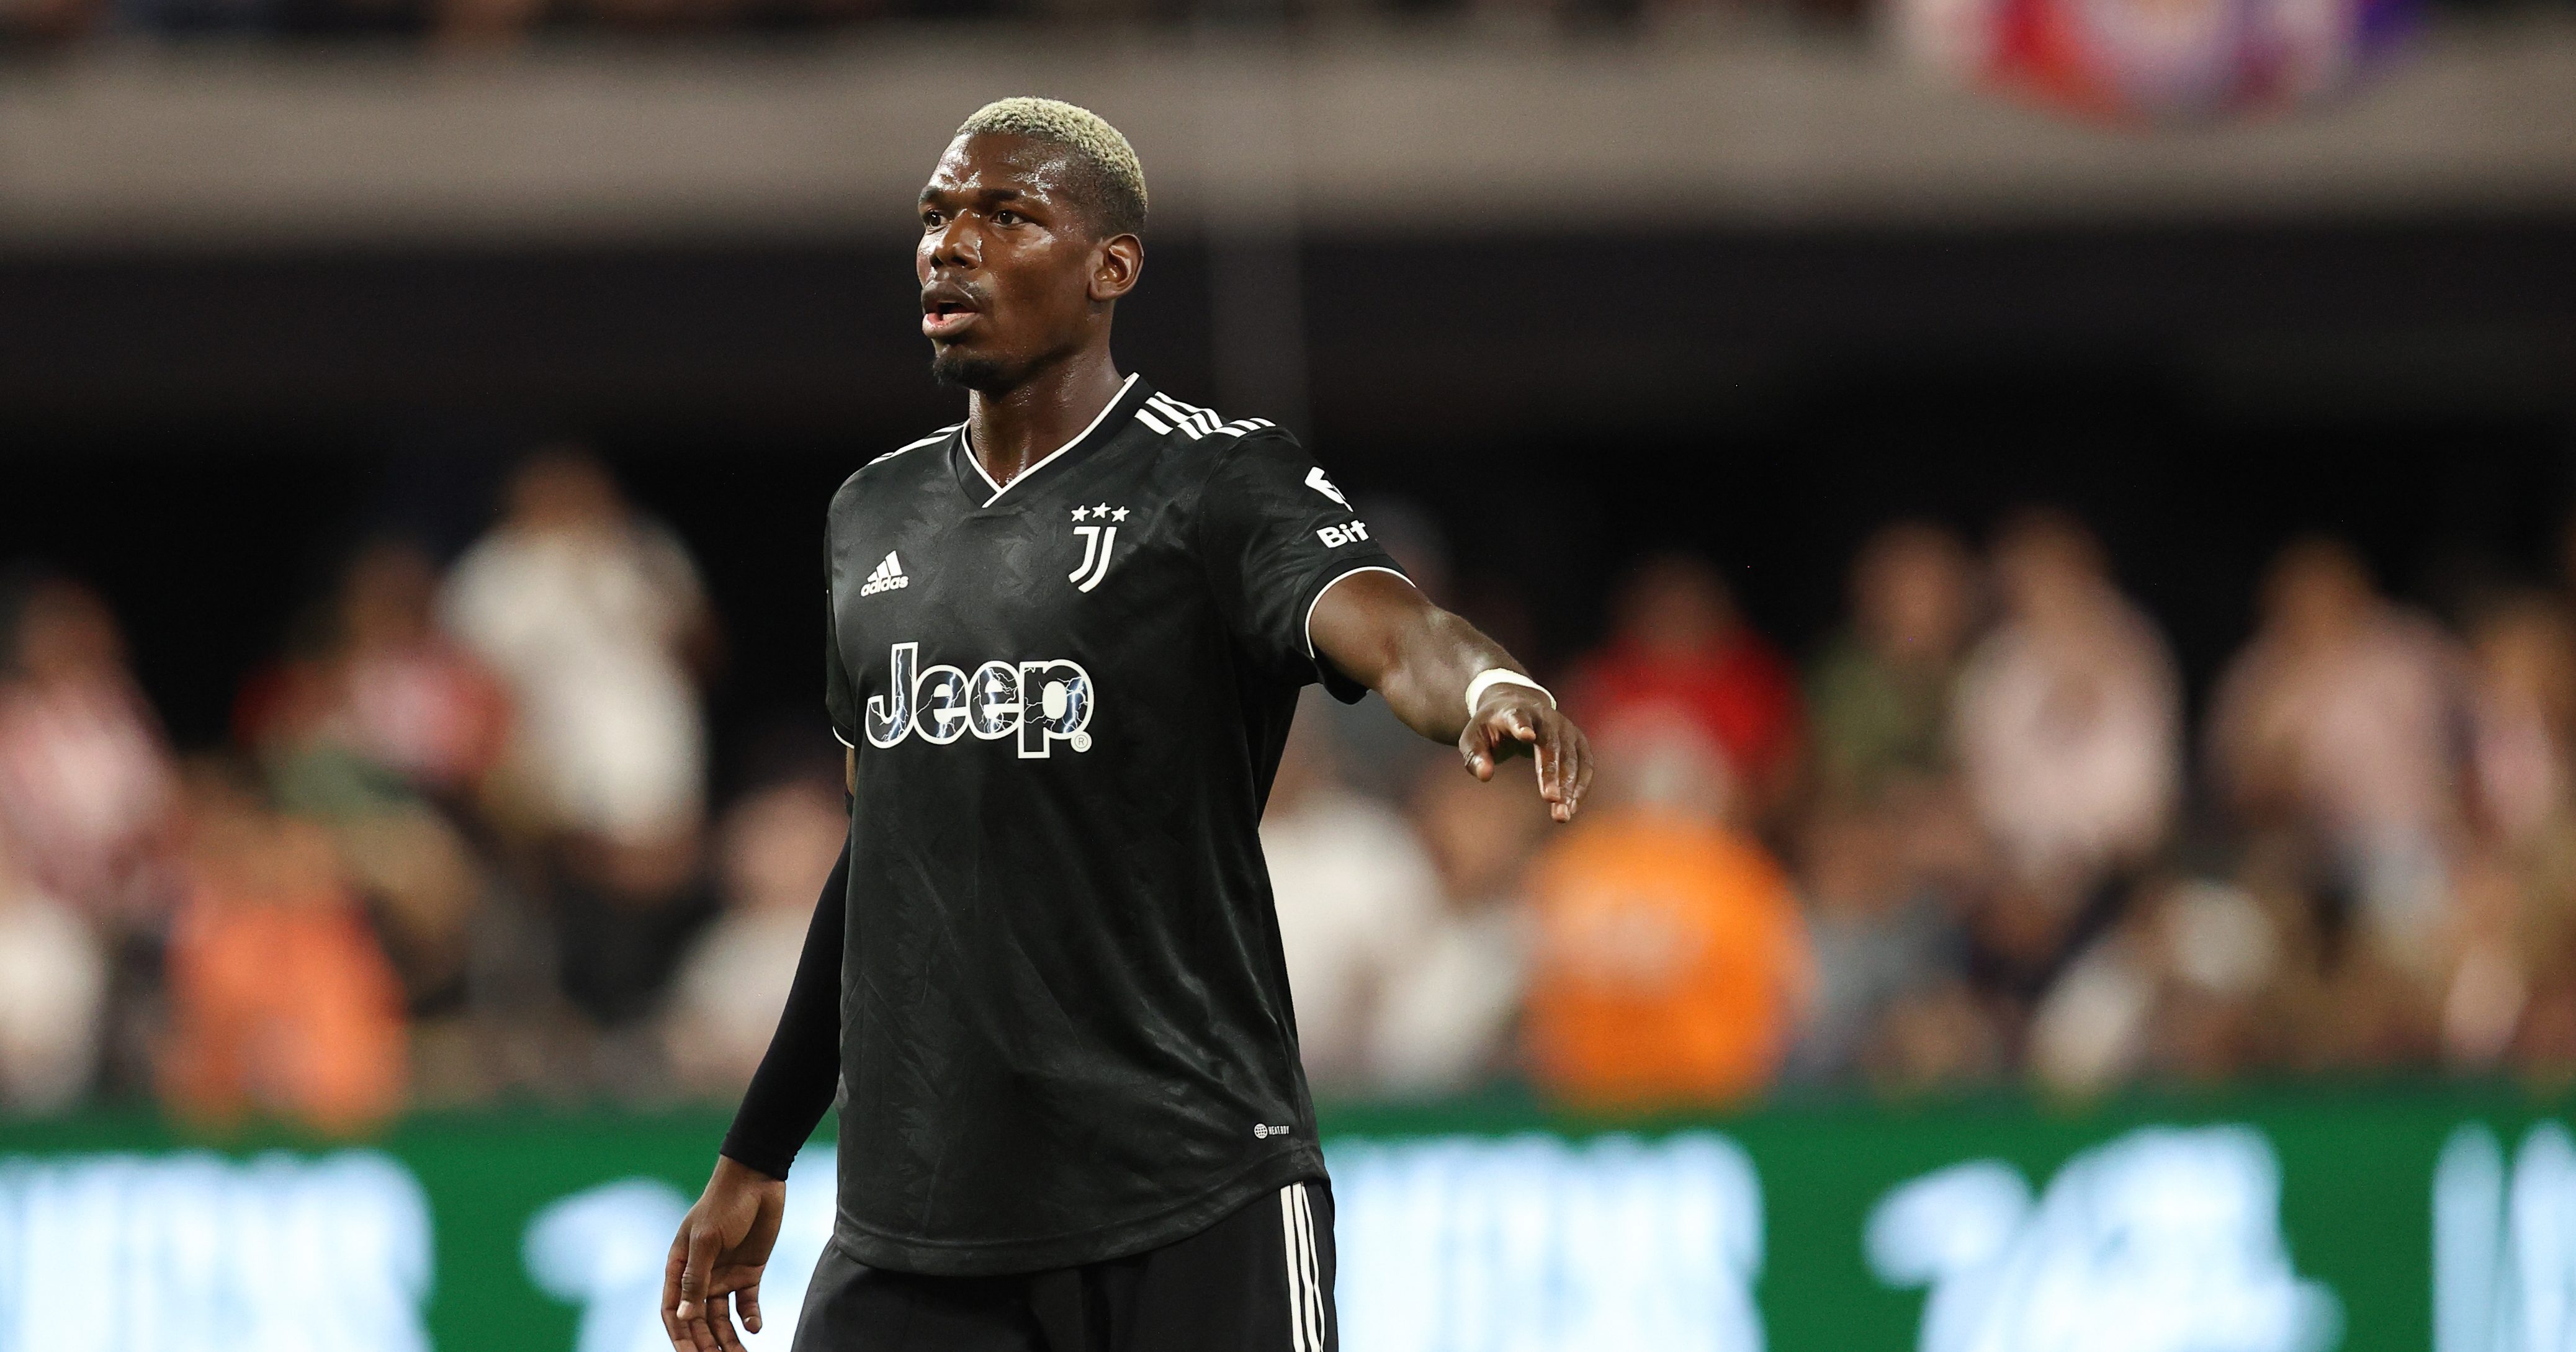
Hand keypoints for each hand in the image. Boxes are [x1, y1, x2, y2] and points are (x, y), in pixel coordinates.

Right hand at [663, 1156, 786, 1351]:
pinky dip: (750, 1319)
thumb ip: (696, 1279)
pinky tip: (755, 1328)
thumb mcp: (706, 1240)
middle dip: (706, 1344)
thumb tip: (685, 1317)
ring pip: (723, 1319)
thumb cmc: (724, 1204)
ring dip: (729, 1339)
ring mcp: (725, 1275)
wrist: (758, 1179)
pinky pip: (747, 1304)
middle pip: (699, 1321)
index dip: (680, 1336)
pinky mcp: (749, 1272)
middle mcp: (700, 1276)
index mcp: (680, 1268)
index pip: (674, 1311)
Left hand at [1460, 690, 1593, 822]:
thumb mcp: (1473, 739)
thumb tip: (1485, 775)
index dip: (1522, 726)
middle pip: (1551, 745)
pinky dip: (1580, 786)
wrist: (1516, 706)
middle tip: (1550, 799)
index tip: (1527, 735)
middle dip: (1552, 772)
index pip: (1519, 718)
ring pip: (1572, 757)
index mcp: (1515, 712)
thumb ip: (1475, 757)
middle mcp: (1545, 718)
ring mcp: (1565, 728)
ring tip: (1562, 815)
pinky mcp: (1577, 741)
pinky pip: (1585, 765)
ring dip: (1569, 786)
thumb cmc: (1491, 728)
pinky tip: (1572, 807)